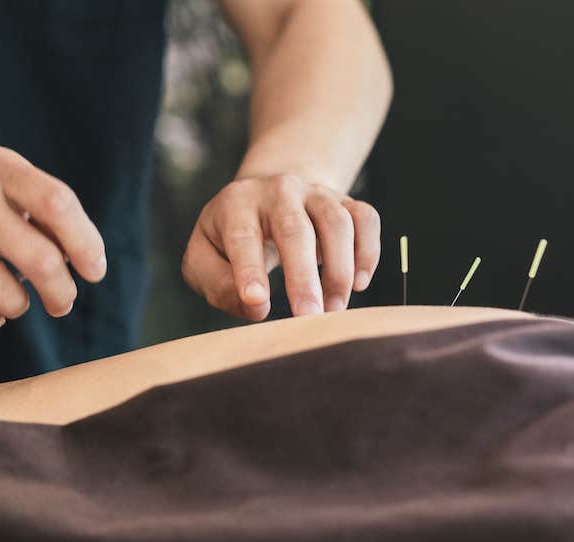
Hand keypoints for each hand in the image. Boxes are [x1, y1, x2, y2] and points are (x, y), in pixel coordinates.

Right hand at [0, 139, 106, 336]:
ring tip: (6, 291)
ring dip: (19, 305)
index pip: (57, 204)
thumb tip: (85, 261)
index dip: (86, 244)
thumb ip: (41, 209)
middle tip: (61, 302)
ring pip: (12, 299)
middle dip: (62, 294)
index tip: (94, 271)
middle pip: (43, 262)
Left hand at [181, 173, 380, 319]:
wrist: (267, 197)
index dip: (250, 270)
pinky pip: (366, 219)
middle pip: (295, 229)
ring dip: (339, 271)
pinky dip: (368, 253)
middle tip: (309, 318)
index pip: (243, 236)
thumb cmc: (229, 241)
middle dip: (303, 277)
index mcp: (237, 203)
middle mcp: (279, 190)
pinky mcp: (345, 202)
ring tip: (333, 309)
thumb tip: (256, 307)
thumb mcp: (205, 260)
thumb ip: (218, 285)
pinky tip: (358, 284)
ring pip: (337, 223)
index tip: (257, 302)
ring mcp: (316, 193)